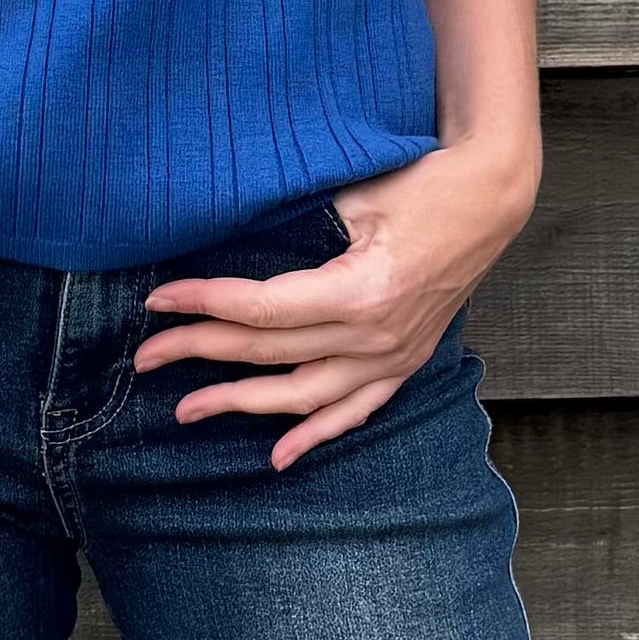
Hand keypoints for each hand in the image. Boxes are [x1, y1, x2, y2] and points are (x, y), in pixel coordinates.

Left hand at [132, 141, 532, 473]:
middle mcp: (375, 336)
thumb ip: (297, 226)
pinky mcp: (405, 361)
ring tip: (188, 409)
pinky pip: (355, 410)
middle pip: (269, 351)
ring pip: (303, 395)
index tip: (156, 302)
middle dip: (200, 352)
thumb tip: (230, 241)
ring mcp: (392, 356)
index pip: (261, 308)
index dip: (202, 304)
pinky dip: (316, 435)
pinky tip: (277, 457)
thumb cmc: (423, 182)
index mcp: (360, 291)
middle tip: (147, 356)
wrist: (491, 196)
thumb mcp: (355, 195)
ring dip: (241, 403)